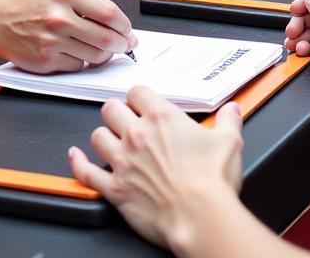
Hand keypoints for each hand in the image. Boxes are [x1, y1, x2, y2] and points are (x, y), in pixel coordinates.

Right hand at [0, 0, 135, 72]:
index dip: (124, 24)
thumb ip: (84, 5)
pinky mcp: (47, 60)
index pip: (108, 12)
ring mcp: (53, 41)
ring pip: (95, 55)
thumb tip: (117, 24)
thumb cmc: (30, 6)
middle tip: (125, 45)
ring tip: (102, 50)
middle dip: (122, 44)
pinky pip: (77, 66)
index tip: (128, 30)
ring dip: (104, 55)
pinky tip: (75, 53)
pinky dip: (82, 62)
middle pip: (106, 37)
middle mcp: (59, 17)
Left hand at [69, 87, 242, 252]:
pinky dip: (79, 164)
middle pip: (111, 108)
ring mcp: (123, 161)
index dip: (139, 97)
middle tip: (125, 121)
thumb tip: (232, 110)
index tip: (142, 104)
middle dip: (117, 113)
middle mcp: (137, 134)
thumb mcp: (229, 143)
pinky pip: (86, 172)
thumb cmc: (213, 183)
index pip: (137, 92)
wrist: (201, 217)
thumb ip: (229, 121)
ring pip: (97, 135)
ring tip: (111, 141)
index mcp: (162, 118)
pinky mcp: (115, 188)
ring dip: (104, 137)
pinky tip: (77, 157)